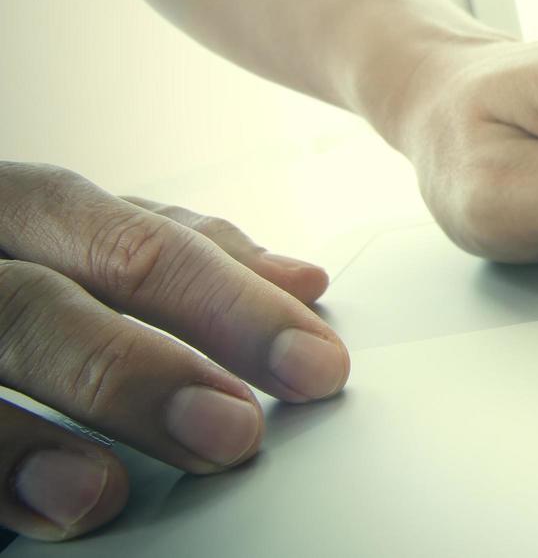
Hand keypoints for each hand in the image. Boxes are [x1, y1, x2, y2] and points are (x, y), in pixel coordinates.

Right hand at [0, 164, 348, 540]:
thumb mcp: (72, 239)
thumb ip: (172, 256)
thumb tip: (301, 283)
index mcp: (25, 206)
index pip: (140, 244)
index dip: (232, 305)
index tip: (319, 365)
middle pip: (41, 307)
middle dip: (139, 371)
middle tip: (234, 435)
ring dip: (22, 443)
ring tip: (97, 497)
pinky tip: (23, 519)